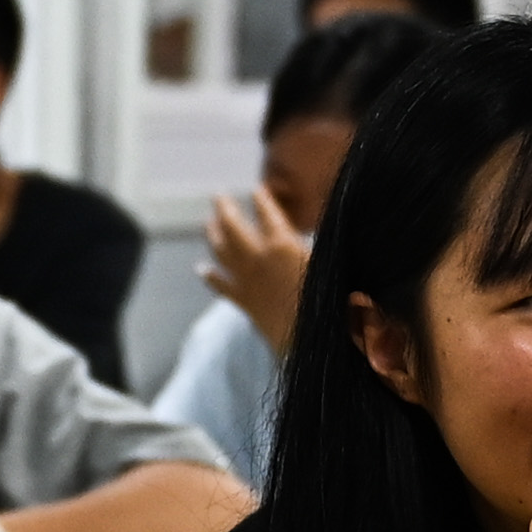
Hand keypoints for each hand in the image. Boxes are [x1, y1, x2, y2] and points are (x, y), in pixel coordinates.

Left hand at [201, 185, 317, 354]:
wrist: (309, 342)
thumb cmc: (331, 303)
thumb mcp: (330, 265)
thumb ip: (327, 245)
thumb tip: (329, 229)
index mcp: (282, 245)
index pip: (268, 213)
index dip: (262, 199)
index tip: (257, 189)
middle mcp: (258, 258)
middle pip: (235, 227)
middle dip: (225, 209)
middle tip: (218, 196)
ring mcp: (247, 280)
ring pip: (222, 252)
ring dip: (214, 235)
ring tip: (208, 223)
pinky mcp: (244, 301)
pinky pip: (222, 285)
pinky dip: (210, 276)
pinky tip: (201, 269)